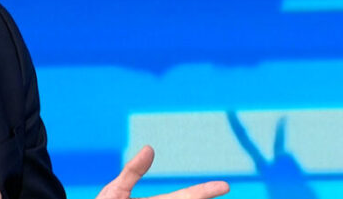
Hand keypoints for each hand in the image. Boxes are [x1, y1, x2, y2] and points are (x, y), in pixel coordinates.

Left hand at [97, 146, 229, 198]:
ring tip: (208, 188)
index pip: (184, 197)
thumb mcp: (116, 190)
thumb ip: (132, 172)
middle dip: (202, 196)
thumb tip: (149, 148)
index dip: (204, 192)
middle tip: (224, 187)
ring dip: (186, 198)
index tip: (226, 185)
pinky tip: (180, 196)